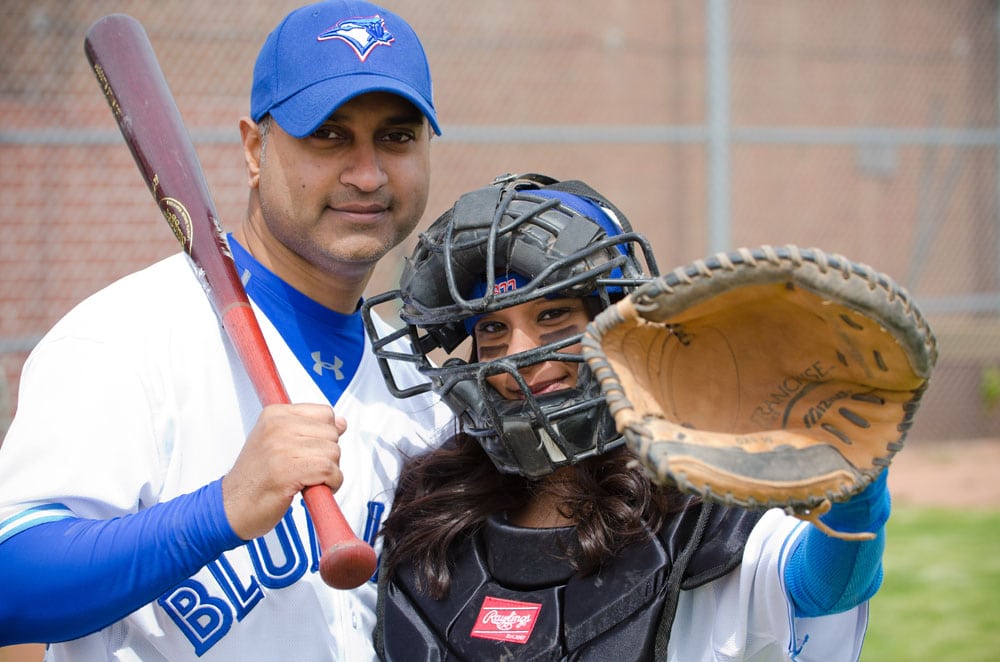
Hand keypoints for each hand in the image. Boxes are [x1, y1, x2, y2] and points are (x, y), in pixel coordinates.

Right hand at [221, 403, 347, 540]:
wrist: (230, 507)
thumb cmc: (255, 478)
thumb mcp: (277, 442)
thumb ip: (308, 430)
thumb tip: (341, 423)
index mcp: (275, 414)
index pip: (325, 414)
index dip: (325, 436)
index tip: (310, 451)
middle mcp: (277, 426)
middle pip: (332, 434)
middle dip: (328, 455)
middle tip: (307, 469)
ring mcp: (282, 448)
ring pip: (333, 453)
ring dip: (329, 472)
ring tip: (307, 479)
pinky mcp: (288, 471)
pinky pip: (330, 471)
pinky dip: (331, 483)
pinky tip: (313, 488)